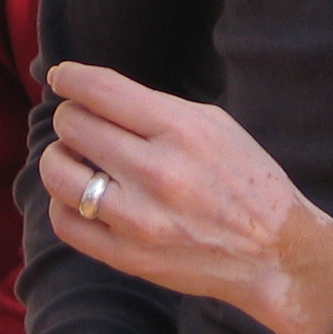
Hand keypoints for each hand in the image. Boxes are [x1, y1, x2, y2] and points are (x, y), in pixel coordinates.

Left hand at [41, 62, 332, 333]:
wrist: (273, 251)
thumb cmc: (244, 177)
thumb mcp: (213, 124)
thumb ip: (153, 108)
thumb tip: (93, 96)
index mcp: (181, 129)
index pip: (99, 90)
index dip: (69, 76)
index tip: (62, 76)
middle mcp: (157, 172)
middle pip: (73, 126)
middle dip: (71, 116)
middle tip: (81, 122)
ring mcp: (138, 219)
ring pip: (58, 173)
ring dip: (60, 157)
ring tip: (77, 158)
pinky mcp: (126, 257)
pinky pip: (65, 221)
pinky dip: (65, 202)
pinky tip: (83, 195)